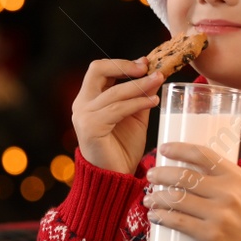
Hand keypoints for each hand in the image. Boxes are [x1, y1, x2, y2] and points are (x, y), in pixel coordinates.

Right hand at [71, 57, 164, 174]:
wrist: (114, 178)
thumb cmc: (122, 149)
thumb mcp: (135, 117)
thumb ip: (140, 97)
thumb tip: (154, 75)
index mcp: (88, 100)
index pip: (99, 70)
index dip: (122, 63)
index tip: (145, 63)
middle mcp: (81, 104)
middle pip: (97, 70)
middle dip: (124, 65)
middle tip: (147, 67)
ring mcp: (83, 116)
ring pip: (114, 91)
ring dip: (140, 86)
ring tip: (159, 82)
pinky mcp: (91, 128)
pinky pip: (118, 109)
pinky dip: (137, 103)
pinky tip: (153, 102)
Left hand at [142, 142, 240, 240]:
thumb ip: (221, 177)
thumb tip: (188, 164)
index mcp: (234, 176)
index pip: (202, 154)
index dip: (179, 149)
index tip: (163, 149)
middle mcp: (226, 192)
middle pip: (184, 177)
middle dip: (161, 174)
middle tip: (150, 175)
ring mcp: (218, 214)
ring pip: (176, 199)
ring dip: (156, 197)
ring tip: (148, 198)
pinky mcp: (209, 235)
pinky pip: (177, 222)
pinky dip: (160, 217)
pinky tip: (154, 215)